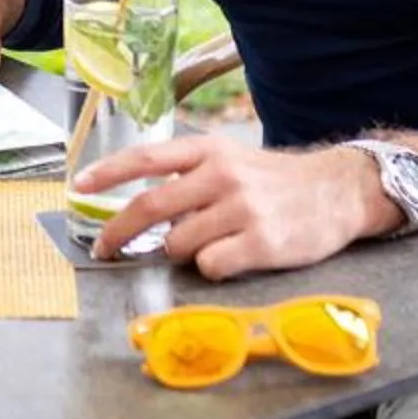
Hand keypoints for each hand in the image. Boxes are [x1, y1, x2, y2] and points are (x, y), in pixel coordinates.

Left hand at [81, 135, 381, 275]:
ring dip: (182, 252)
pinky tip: (236, 256)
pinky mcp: (262, 243)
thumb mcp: (231, 160)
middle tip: (106, 248)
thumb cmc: (274, 182)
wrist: (338, 192)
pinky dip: (213, 268)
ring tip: (213, 242)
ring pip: (179, 244)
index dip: (109, 173)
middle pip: (151, 206)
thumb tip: (140, 207)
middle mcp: (223, 175)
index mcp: (209, 150)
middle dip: (119, 231)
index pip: (147, 158)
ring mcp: (243, 209)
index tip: (79, 186)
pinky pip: (211, 266)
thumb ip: (188, 176)